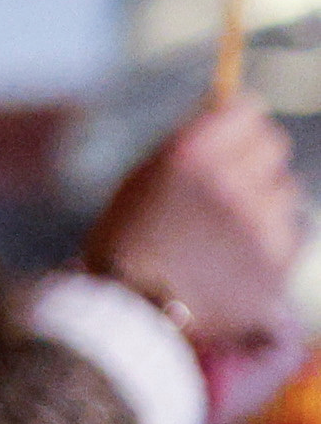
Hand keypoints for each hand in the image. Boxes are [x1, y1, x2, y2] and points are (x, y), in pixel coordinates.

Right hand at [93, 99, 306, 343]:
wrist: (136, 312)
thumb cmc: (130, 238)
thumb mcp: (145, 177)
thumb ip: (189, 146)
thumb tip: (226, 112)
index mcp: (192, 156)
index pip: (248, 111)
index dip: (242, 117)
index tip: (238, 128)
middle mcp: (232, 184)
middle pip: (275, 147)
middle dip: (256, 154)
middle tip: (238, 173)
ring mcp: (260, 227)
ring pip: (287, 191)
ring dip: (266, 198)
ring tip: (235, 223)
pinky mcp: (279, 264)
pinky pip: (294, 233)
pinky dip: (275, 235)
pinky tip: (244, 250)